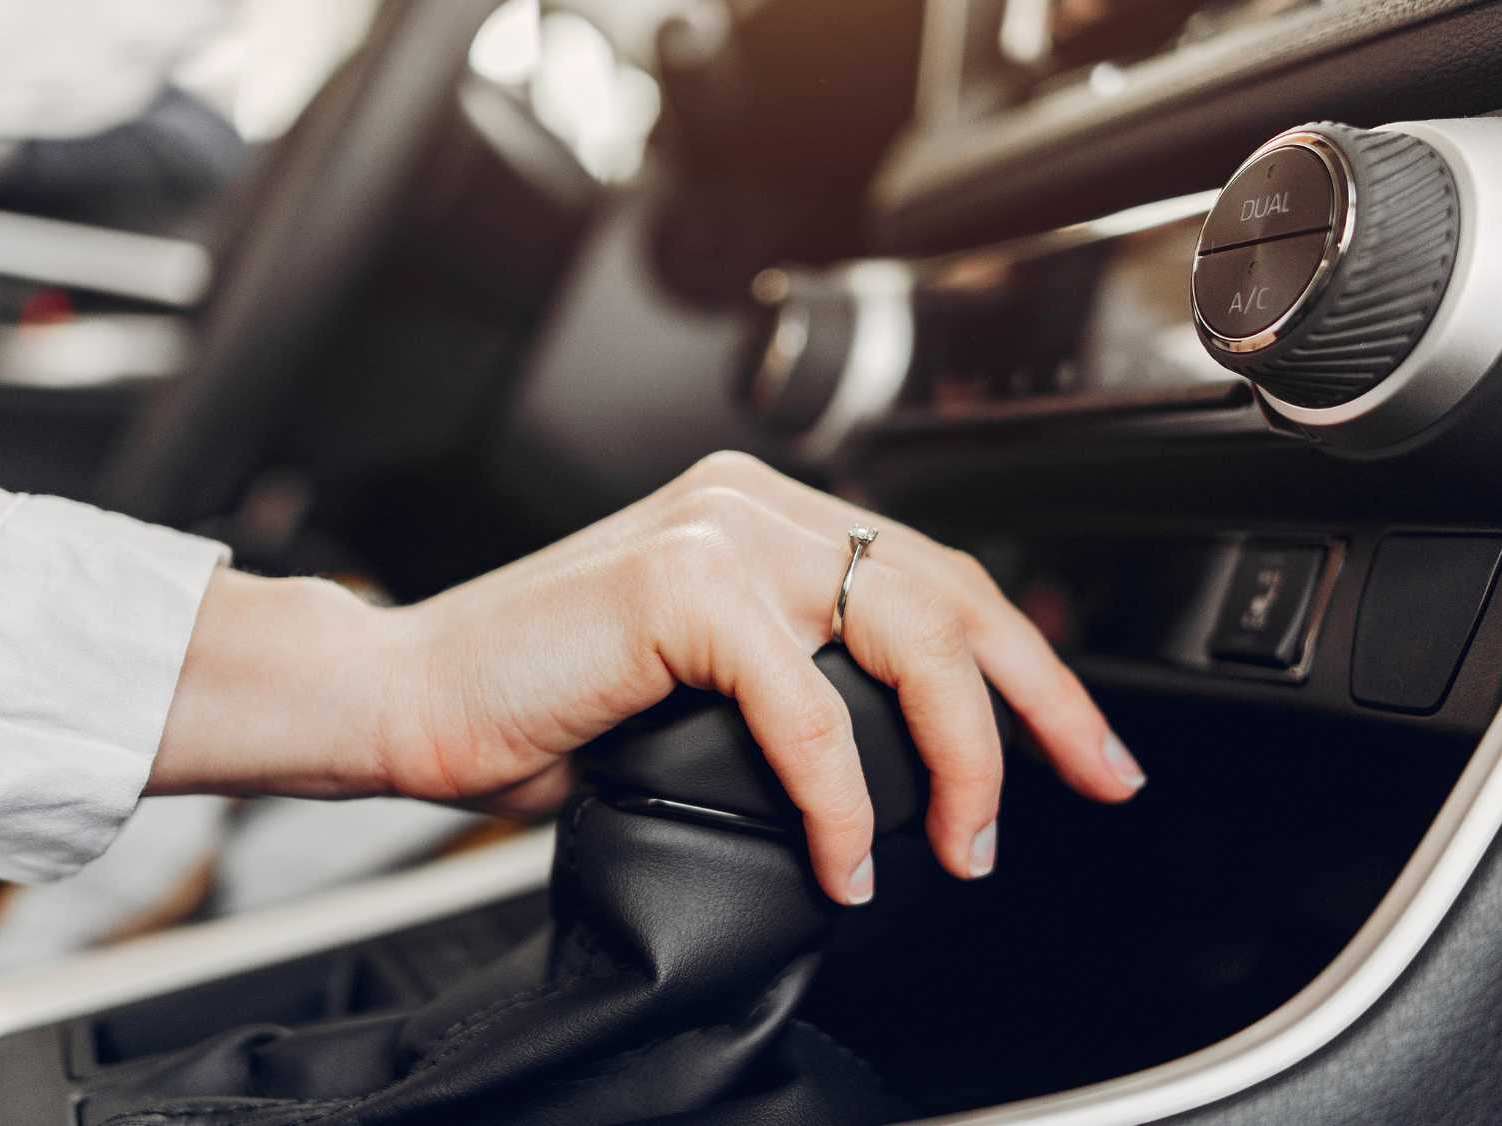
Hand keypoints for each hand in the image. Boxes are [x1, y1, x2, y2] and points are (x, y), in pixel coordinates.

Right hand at [149, 453, 1145, 904]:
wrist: (409, 697)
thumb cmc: (541, 703)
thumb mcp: (701, 681)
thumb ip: (799, 676)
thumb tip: (911, 753)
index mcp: (763, 512)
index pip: (936, 574)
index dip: (1026, 661)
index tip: (1084, 743)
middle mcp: (751, 500)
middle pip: (951, 594)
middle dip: (1042, 703)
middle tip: (1092, 783)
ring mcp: (716, 530)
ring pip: (905, 638)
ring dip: (961, 757)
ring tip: (968, 846)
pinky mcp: (678, 585)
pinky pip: (809, 705)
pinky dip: (842, 798)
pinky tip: (846, 861)